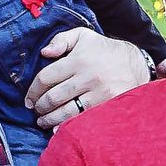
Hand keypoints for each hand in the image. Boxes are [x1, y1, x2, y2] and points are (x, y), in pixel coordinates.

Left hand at [27, 29, 153, 128]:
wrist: (136, 63)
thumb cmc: (104, 50)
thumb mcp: (83, 36)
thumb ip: (61, 40)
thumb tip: (44, 53)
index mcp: (78, 60)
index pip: (46, 77)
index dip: (33, 91)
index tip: (29, 99)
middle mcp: (87, 77)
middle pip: (54, 97)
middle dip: (41, 107)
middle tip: (37, 111)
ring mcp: (98, 93)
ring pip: (66, 111)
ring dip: (50, 119)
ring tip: (43, 121)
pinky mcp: (107, 105)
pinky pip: (83, 119)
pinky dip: (68, 126)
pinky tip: (59, 129)